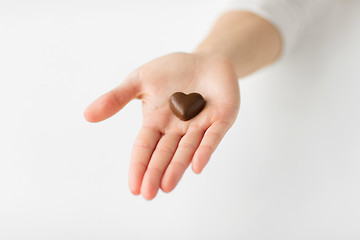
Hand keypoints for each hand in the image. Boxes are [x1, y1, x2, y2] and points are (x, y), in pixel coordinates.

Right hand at [84, 52, 239, 199]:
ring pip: (187, 150)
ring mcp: (200, 125)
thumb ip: (117, 98)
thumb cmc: (171, 71)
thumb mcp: (140, 80)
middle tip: (148, 194)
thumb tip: (87, 115)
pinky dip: (205, 150)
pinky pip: (213, 136)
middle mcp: (177, 129)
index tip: (133, 187)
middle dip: (156, 173)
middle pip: (165, 154)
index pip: (145, 147)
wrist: (204, 60)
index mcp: (157, 122)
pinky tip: (197, 165)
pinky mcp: (221, 118)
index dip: (139, 166)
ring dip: (177, 167)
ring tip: (166, 186)